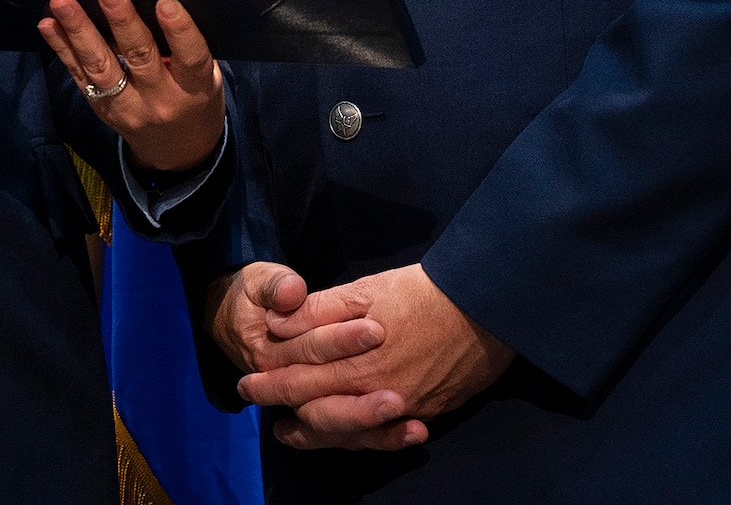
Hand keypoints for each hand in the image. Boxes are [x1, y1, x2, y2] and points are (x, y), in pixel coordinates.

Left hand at [38, 0, 225, 172]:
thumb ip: (186, 50)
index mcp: (195, 89)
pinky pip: (79, 76)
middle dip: (122, 22)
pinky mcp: (101, 108)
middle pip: (140, 58)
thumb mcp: (207, 79)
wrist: (177, 152)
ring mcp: (127, 108)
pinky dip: (62, 48)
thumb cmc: (195, 99)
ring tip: (63, 4)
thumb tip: (152, 0)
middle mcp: (160, 100)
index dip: (179, 30)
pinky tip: (48, 25)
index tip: (165, 2)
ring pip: (101, 68)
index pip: (190, 58)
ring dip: (80, 32)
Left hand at [237, 264, 511, 450]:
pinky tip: (350, 435)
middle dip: (282, 405)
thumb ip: (319, 311)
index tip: (245, 384)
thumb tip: (277, 323)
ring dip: (314, 432)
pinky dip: (359, 438)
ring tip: (291, 431)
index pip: (299, 379)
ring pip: (347, 431)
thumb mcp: (365, 291)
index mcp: (353, 362)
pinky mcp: (425, 411)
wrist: (485, 308)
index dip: (269, 383)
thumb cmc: (421, 293)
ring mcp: (400, 408)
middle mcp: (373, 393)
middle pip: (316, 409)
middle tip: (255, 402)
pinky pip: (382, 436)